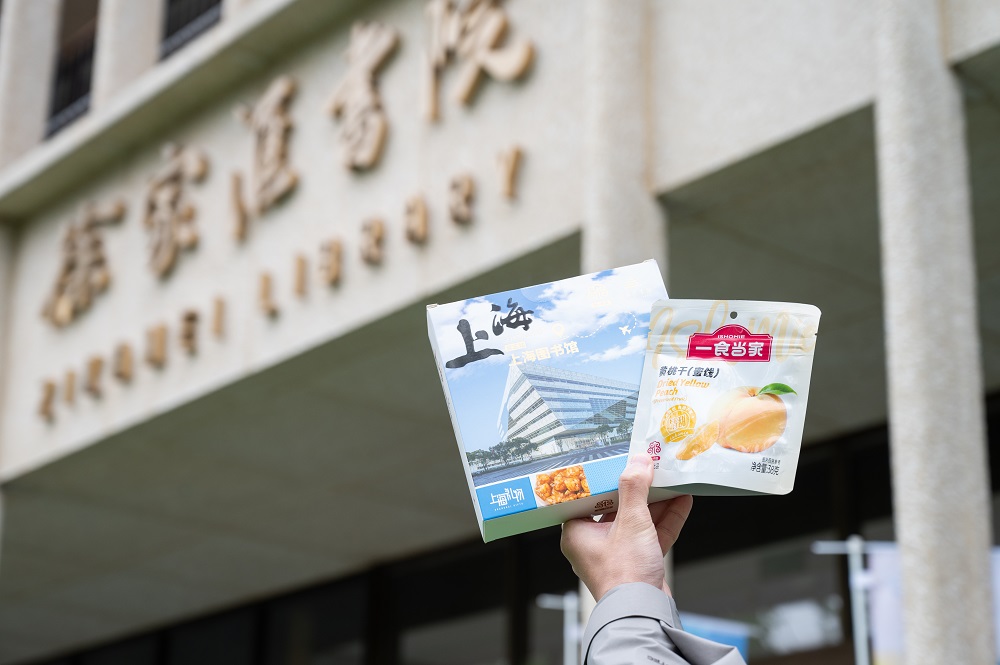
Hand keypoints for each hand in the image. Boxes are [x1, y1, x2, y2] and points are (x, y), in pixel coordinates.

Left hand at [560, 453, 693, 600]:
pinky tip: (682, 501)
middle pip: (617, 506)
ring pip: (637, 520)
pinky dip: (665, 519)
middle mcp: (594, 542)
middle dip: (638, 488)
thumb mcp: (631, 522)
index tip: (621, 462)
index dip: (606, 479)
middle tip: (651, 468)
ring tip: (671, 479)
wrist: (643, 613)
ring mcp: (617, 553)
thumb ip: (635, 489)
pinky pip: (650, 534)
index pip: (589, 497)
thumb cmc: (624, 575)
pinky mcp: (637, 562)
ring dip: (656, 502)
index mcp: (577, 532)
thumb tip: (639, 462)